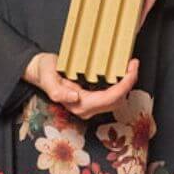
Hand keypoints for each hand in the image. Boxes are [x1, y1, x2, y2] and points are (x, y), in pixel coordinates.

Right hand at [25, 52, 141, 118]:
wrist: (39, 72)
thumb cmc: (44, 72)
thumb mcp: (48, 77)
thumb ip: (57, 90)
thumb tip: (75, 97)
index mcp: (78, 105)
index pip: (109, 98)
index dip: (125, 85)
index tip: (132, 69)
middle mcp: (86, 109)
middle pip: (117, 101)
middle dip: (129, 84)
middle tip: (134, 64)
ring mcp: (89, 106)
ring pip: (116, 100)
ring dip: (127, 85)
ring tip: (131, 66)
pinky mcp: (91, 99)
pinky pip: (111, 96)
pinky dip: (121, 85)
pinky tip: (122, 73)